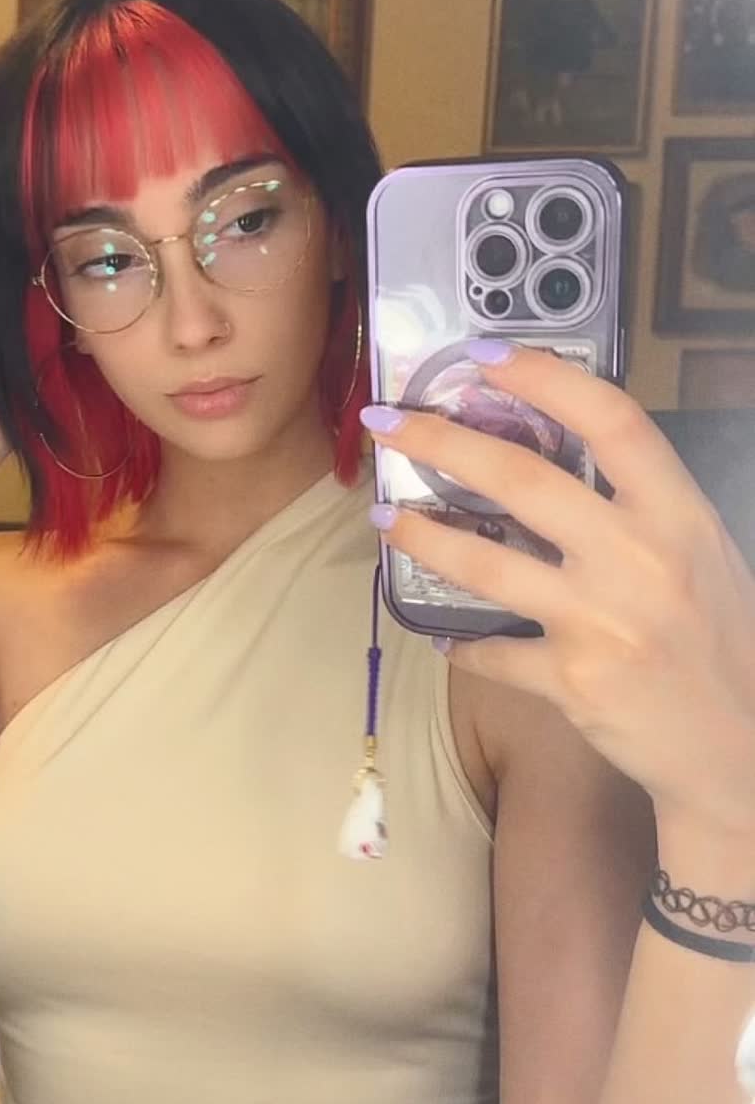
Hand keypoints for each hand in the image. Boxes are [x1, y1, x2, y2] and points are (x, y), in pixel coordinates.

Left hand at [363, 344, 754, 836]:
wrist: (741, 748)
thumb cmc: (723, 641)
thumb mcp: (703, 556)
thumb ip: (642, 509)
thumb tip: (562, 456)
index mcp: (680, 515)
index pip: (612, 421)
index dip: (544, 377)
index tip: (483, 355)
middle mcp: (641, 560)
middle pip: (523, 479)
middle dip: (442, 442)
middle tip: (387, 422)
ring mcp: (603, 621)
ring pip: (486, 563)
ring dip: (423, 535)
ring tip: (383, 517)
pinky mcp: (572, 682)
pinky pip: (495, 654)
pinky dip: (466, 645)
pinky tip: (447, 635)